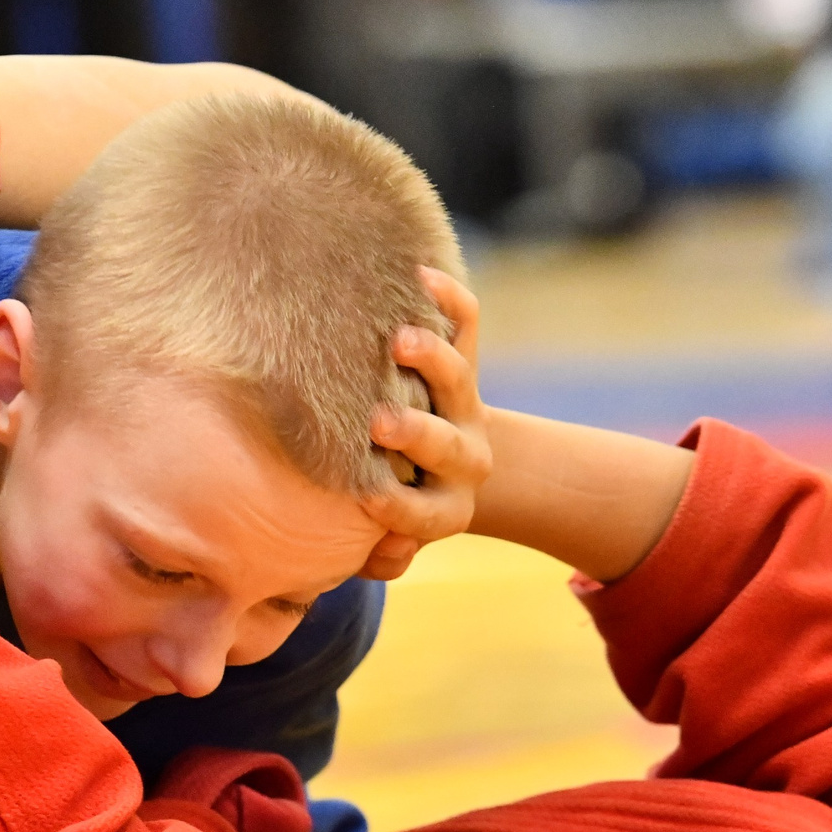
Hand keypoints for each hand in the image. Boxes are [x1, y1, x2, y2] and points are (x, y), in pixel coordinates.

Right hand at [357, 266, 492, 580]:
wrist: (441, 465)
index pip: (424, 514)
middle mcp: (462, 456)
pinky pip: (467, 324)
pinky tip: (421, 274)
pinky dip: (449, 299)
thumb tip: (374, 548)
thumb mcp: (382, 544)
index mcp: (445, 508)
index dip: (398, 510)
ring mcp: (462, 403)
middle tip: (380, 423)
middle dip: (417, 435)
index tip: (365, 496)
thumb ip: (375, 557)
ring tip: (400, 340)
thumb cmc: (388, 506)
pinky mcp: (462, 357)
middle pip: (450, 446)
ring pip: (459, 379)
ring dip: (433, 360)